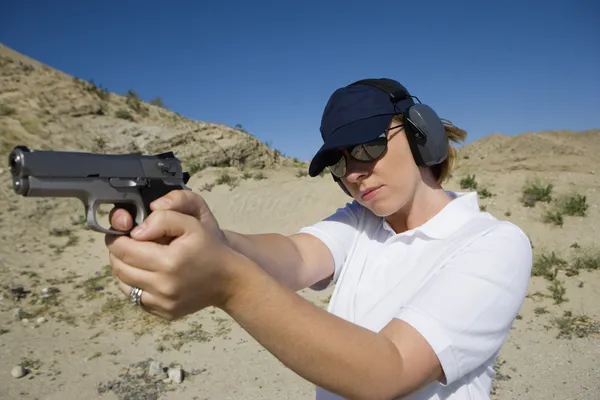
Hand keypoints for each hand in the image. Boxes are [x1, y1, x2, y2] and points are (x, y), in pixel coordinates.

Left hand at [104, 192, 239, 319]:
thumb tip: (135, 232)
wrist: (228, 280)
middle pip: (119, 267)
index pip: (123, 249)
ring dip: (124, 269)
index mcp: (168, 261)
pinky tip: (148, 274)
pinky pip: (136, 298)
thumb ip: (162, 219)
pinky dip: (136, 285)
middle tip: (128, 243)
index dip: (117, 237)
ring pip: (123, 284)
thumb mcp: (191, 223)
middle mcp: (162, 286)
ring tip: (138, 258)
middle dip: (117, 252)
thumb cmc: (209, 247)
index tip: (122, 231)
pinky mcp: (164, 313)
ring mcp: (162, 303)